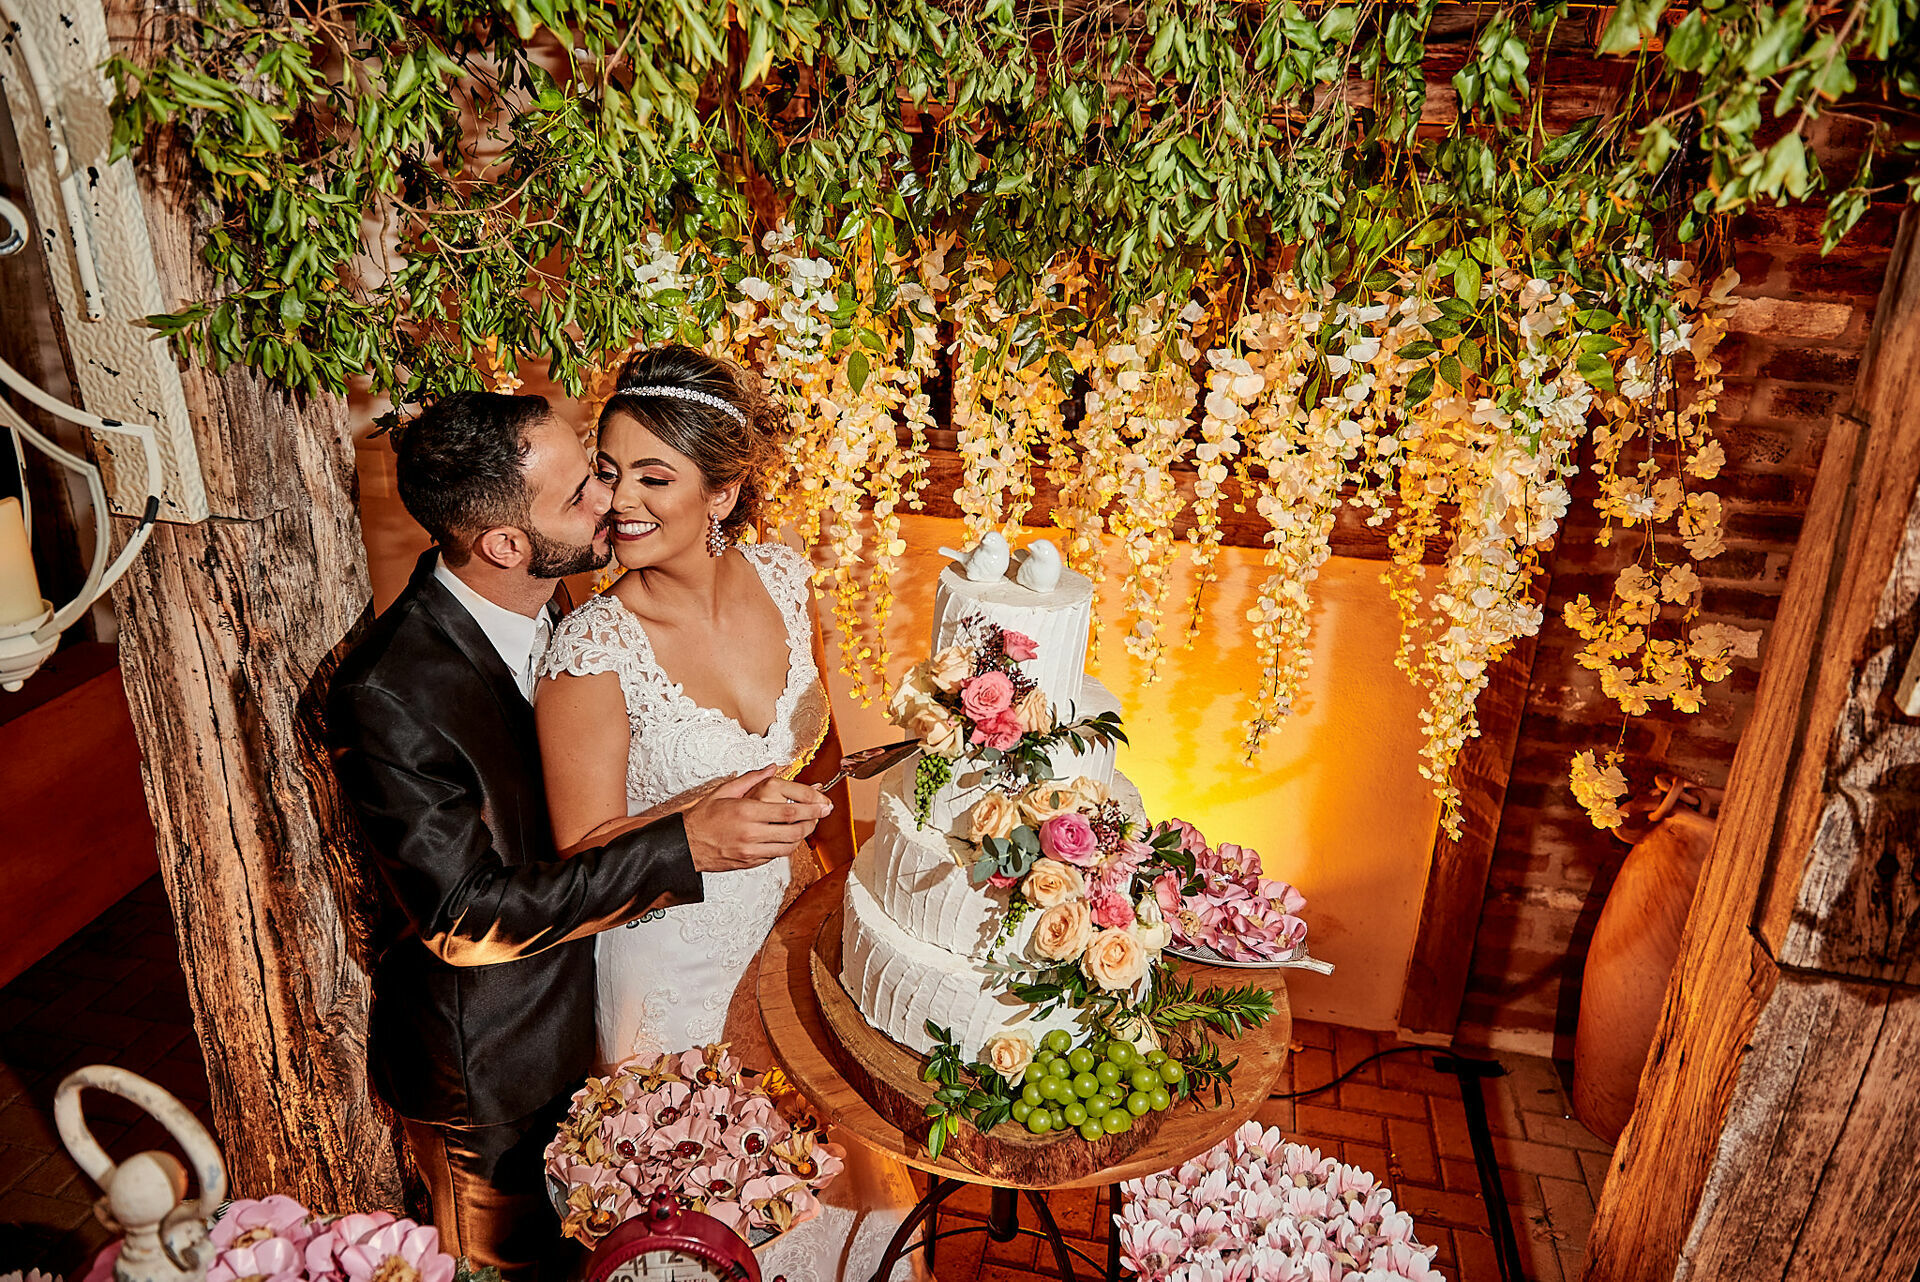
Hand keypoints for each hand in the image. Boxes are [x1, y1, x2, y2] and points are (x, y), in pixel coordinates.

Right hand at [683, 765, 834, 872]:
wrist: (686, 845)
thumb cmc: (703, 818)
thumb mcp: (724, 791)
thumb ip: (751, 779)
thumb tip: (771, 768)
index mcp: (747, 812)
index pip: (788, 812)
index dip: (811, 809)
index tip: (823, 805)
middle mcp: (751, 833)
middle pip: (794, 831)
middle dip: (813, 822)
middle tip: (822, 814)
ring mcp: (751, 851)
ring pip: (788, 846)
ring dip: (802, 836)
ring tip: (807, 824)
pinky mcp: (750, 862)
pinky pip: (776, 855)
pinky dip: (786, 846)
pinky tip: (787, 836)